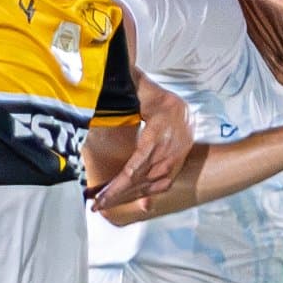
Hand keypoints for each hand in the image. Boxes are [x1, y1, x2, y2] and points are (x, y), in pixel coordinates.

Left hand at [89, 88, 192, 210]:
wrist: (187, 114)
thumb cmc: (162, 105)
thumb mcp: (147, 95)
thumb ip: (131, 89)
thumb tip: (117, 77)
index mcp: (157, 139)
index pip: (134, 169)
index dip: (116, 185)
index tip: (100, 196)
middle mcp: (165, 157)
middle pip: (136, 183)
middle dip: (114, 196)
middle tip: (95, 205)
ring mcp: (170, 167)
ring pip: (144, 188)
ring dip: (123, 199)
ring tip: (104, 205)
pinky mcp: (172, 172)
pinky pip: (155, 189)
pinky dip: (139, 198)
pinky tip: (126, 203)